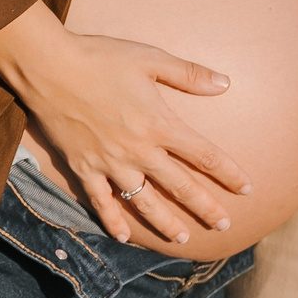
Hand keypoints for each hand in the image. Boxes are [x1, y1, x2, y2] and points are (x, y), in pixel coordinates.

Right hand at [0, 1, 252, 245]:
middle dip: (205, 208)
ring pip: (144, 202)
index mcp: (160, 124)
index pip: (204, 155)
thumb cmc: (102, 58)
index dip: (228, 173)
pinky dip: (113, 221)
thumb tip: (226, 83)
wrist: (51, 68)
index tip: (247, 188)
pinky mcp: (84, 168)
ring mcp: (111, 164)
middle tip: (224, 226)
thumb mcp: (151, 59)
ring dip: (165, 223)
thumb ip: (189, 74)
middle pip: (180, 186)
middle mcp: (139, 151)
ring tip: (182, 238)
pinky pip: (102, 202)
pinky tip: (124, 236)